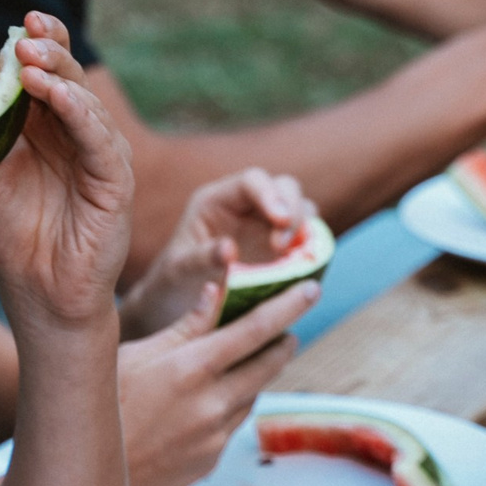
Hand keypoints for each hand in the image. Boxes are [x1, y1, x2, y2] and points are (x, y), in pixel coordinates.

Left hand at [0, 13, 133, 333]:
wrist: (36, 289)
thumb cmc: (11, 232)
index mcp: (47, 124)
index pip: (49, 71)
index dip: (42, 42)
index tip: (24, 22)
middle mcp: (78, 133)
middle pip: (70, 78)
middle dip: (49, 51)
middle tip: (25, 36)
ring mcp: (100, 154)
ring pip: (86, 103)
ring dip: (58, 79)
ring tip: (29, 65)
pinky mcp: (115, 180)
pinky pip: (99, 139)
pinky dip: (79, 114)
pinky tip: (57, 97)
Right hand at [118, 276, 314, 485]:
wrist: (82, 476)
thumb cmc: (100, 406)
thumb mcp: (135, 354)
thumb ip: (184, 326)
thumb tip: (218, 290)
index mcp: (192, 368)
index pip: (255, 329)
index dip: (288, 306)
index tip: (311, 289)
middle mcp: (212, 403)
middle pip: (267, 364)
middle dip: (283, 341)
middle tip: (288, 328)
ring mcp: (214, 436)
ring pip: (252, 395)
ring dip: (256, 375)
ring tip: (249, 360)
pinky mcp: (210, 461)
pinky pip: (233, 425)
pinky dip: (233, 405)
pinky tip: (214, 400)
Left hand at [120, 168, 314, 340]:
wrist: (179, 303)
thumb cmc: (173, 281)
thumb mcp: (177, 271)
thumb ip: (200, 258)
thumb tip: (229, 251)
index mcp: (217, 200)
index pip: (252, 181)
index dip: (270, 194)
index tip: (281, 219)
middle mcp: (247, 207)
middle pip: (285, 188)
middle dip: (293, 211)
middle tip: (284, 244)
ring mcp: (268, 226)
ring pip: (302, 210)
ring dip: (307, 230)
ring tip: (296, 258)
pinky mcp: (283, 248)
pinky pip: (307, 240)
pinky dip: (312, 250)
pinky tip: (306, 267)